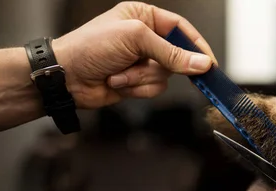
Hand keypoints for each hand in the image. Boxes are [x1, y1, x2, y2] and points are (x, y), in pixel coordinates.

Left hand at [52, 1, 216, 108]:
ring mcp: (140, 61)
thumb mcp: (135, 40)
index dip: (196, 45)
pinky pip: (153, 89)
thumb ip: (171, 53)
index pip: (181, 28)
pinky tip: (118, 82)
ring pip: (165, 76)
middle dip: (161, 65)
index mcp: (143, 17)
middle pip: (176, 56)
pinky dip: (137, 88)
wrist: (66, 76)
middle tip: (153, 66)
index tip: (209, 63)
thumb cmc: (90, 47)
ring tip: (121, 73)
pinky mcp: (136, 81)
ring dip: (143, 78)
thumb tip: (200, 62)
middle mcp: (144, 38)